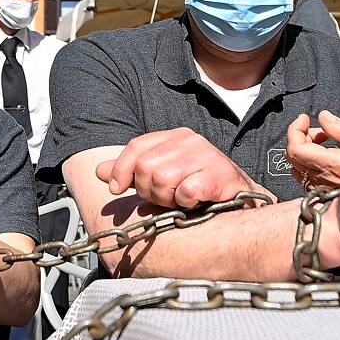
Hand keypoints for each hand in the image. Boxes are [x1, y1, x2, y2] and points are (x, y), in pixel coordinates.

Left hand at [97, 128, 253, 209]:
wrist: (241, 200)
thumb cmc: (198, 188)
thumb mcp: (161, 176)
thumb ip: (131, 171)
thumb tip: (98, 171)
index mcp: (175, 136)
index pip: (136, 147)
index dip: (120, 170)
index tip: (115, 189)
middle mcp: (190, 140)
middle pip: (145, 167)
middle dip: (149, 190)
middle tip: (165, 197)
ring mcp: (206, 155)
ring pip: (162, 180)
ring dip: (167, 199)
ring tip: (180, 200)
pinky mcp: (219, 174)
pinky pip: (185, 192)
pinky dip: (186, 203)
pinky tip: (196, 202)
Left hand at [286, 112, 339, 191]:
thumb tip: (323, 117)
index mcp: (332, 165)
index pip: (296, 149)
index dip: (295, 130)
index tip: (304, 119)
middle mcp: (322, 178)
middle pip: (292, 156)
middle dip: (300, 136)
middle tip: (318, 131)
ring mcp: (319, 187)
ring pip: (295, 166)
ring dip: (303, 149)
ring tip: (322, 142)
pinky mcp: (321, 192)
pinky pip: (303, 175)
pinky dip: (307, 161)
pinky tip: (324, 156)